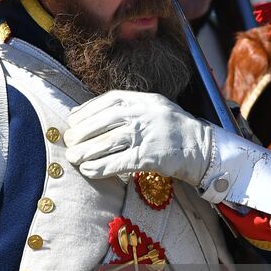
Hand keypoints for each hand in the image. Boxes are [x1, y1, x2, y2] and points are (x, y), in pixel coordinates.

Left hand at [66, 91, 212, 184]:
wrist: (201, 147)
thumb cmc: (171, 127)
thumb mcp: (151, 107)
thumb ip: (123, 107)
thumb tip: (82, 112)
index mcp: (143, 100)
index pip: (107, 101)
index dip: (86, 111)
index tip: (72, 120)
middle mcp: (143, 115)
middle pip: (103, 122)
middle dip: (81, 133)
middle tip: (69, 143)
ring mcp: (146, 136)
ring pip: (107, 143)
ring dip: (85, 152)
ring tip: (73, 158)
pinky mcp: (149, 158)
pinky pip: (118, 163)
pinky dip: (100, 168)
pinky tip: (88, 170)